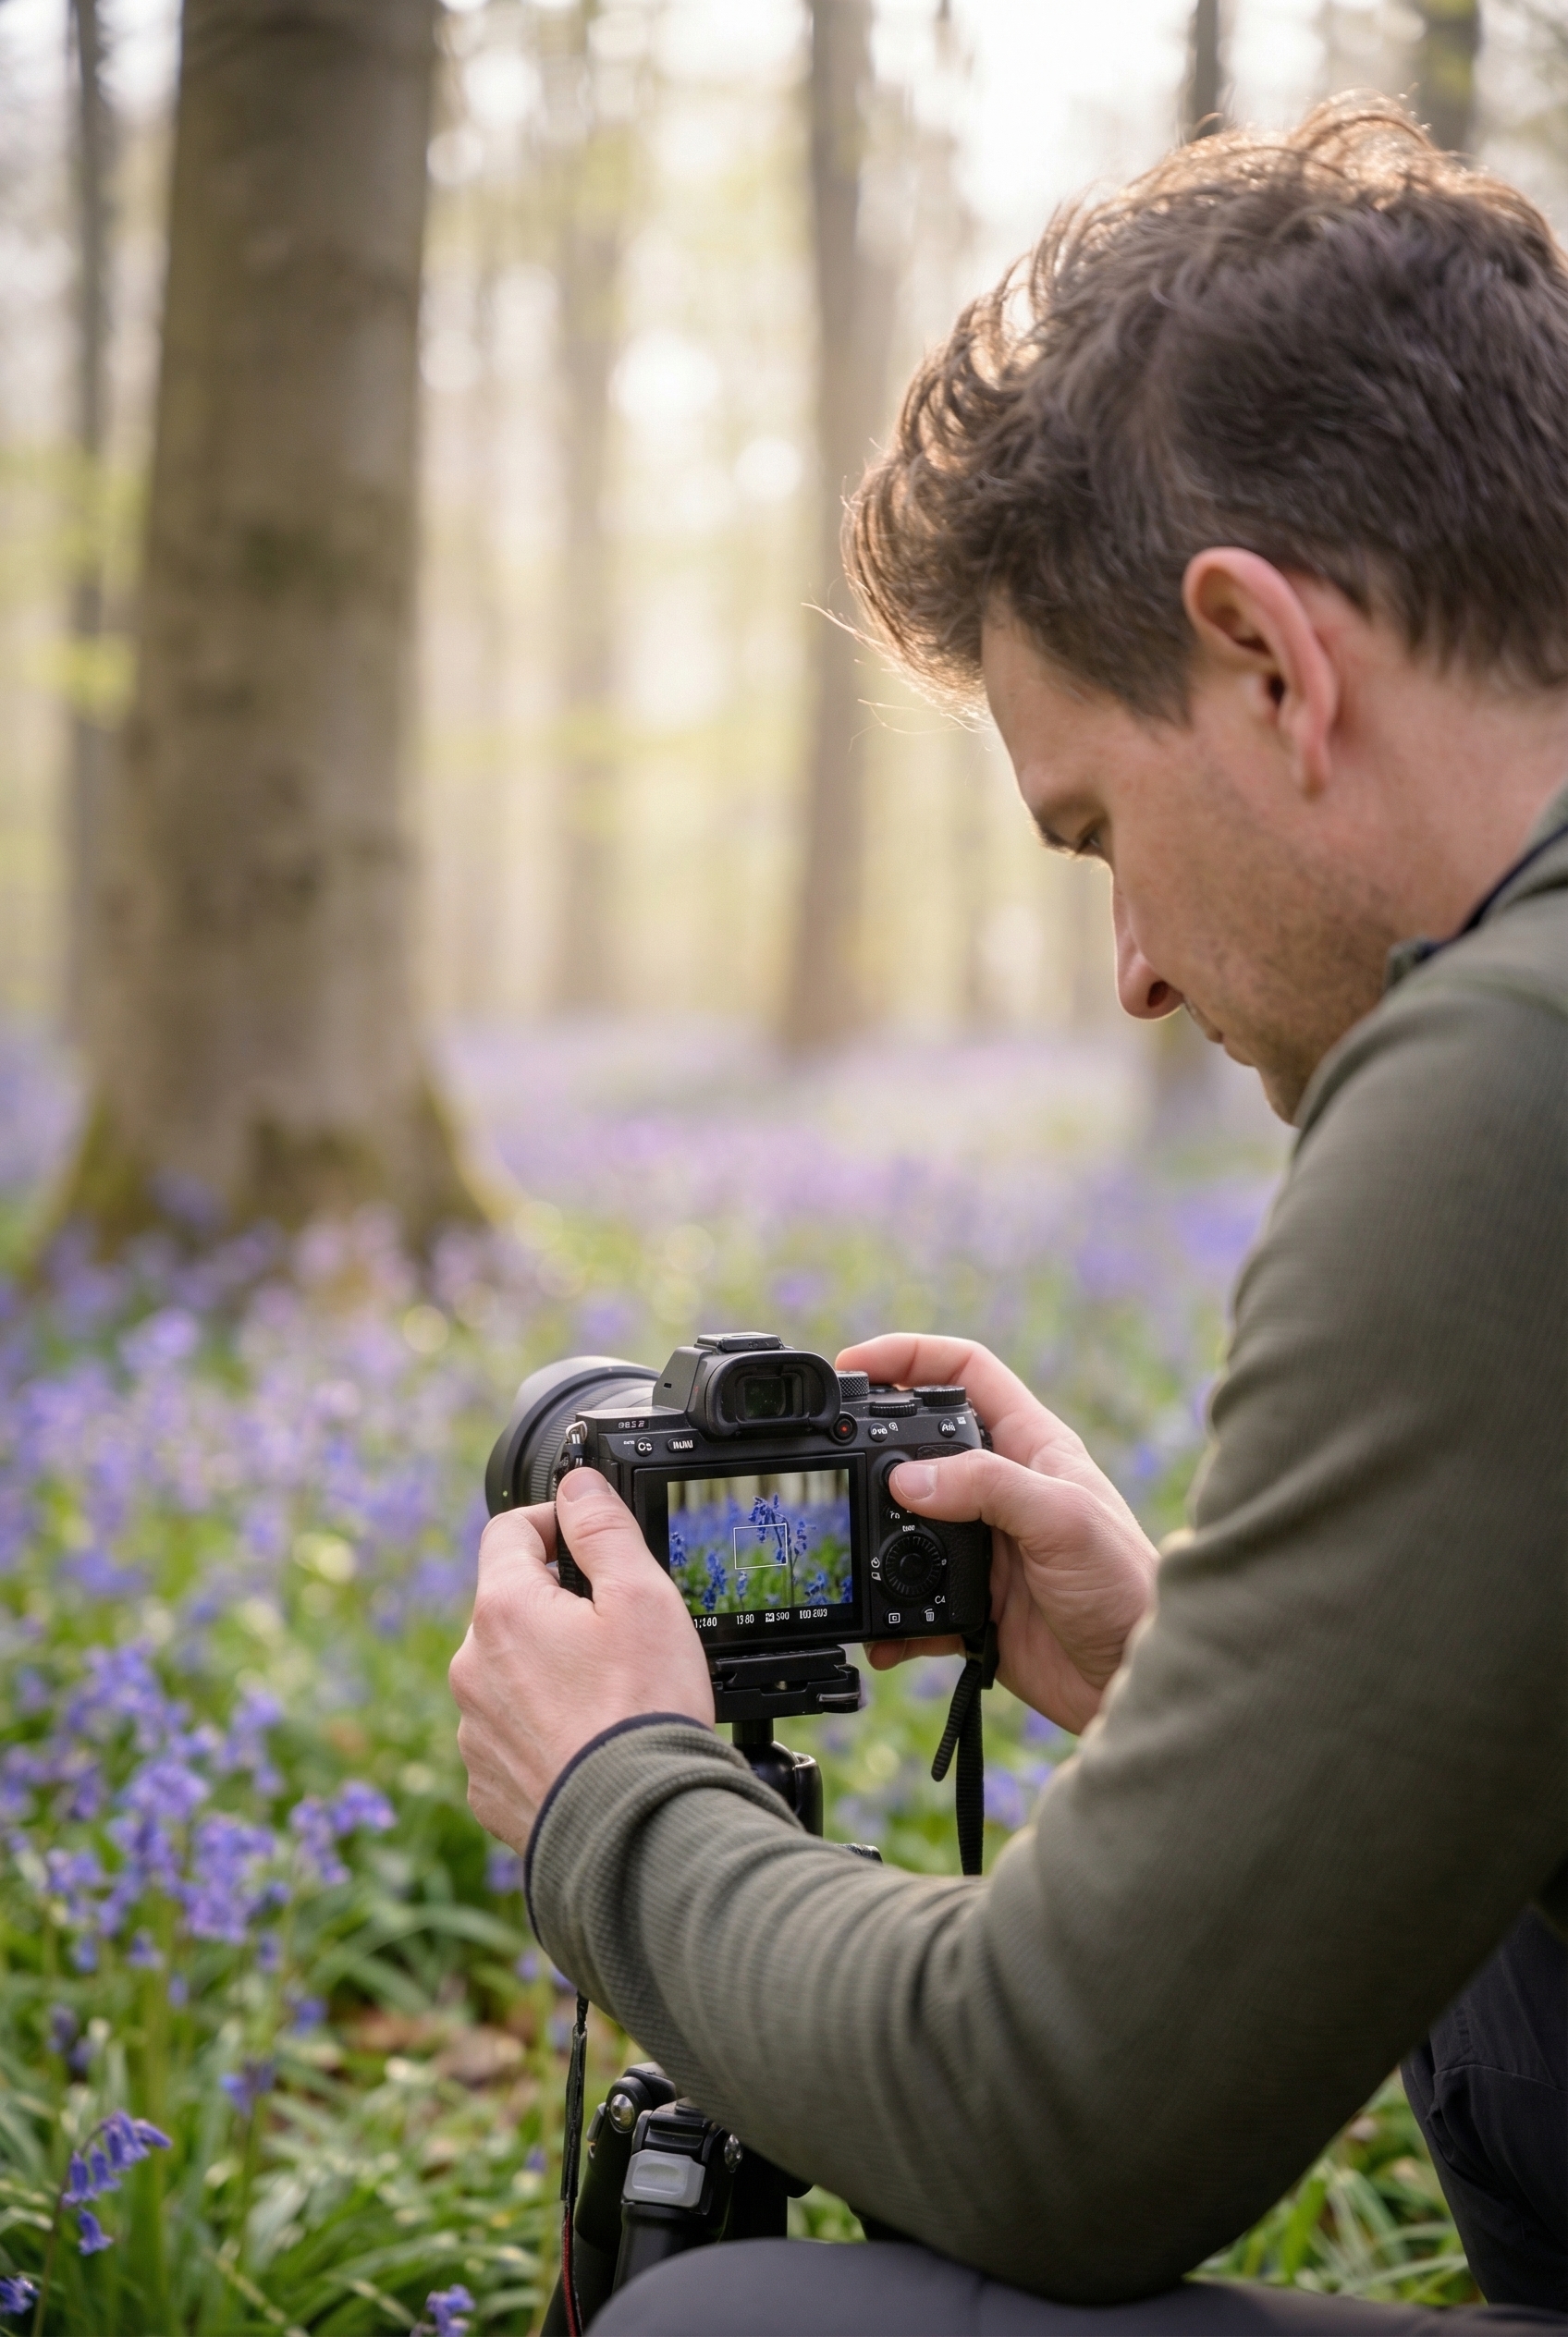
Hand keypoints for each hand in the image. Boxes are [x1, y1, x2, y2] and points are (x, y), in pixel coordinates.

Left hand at [449, 1469, 714, 1851]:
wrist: (636, 1830)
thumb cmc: (642, 1711)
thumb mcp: (642, 1596)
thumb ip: (603, 1529)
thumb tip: (576, 1484)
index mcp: (504, 1610)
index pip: (508, 1531)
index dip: (552, 1522)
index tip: (585, 1537)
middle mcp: (472, 1667)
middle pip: (509, 1607)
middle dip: (556, 1608)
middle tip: (617, 1631)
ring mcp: (474, 1731)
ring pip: (508, 1675)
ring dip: (547, 1672)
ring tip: (610, 1698)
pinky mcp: (487, 1785)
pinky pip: (510, 1737)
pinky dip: (543, 1731)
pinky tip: (590, 1744)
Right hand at [837, 1334, 1158, 1733]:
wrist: (1134, 1680)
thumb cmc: (1126, 1586)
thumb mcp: (1063, 1519)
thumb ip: (988, 1487)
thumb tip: (906, 1478)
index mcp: (1030, 1446)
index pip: (965, 1373)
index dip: (911, 1356)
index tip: (857, 1361)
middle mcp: (1002, 1487)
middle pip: (921, 1443)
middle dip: (872, 1448)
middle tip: (829, 1455)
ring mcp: (983, 1544)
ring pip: (906, 1523)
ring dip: (874, 1540)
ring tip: (852, 1553)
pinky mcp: (972, 1601)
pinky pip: (911, 1600)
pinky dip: (890, 1618)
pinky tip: (884, 1635)